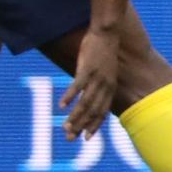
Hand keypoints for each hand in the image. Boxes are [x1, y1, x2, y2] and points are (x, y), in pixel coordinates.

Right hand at [62, 25, 119, 140]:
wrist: (107, 33)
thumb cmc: (102, 52)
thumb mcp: (104, 71)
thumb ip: (98, 85)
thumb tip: (86, 95)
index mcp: (110, 87)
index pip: (103, 112)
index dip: (95, 126)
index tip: (86, 139)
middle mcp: (105, 86)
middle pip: (93, 112)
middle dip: (81, 127)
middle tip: (70, 138)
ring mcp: (97, 78)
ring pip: (85, 103)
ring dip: (74, 117)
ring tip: (64, 128)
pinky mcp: (87, 69)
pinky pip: (77, 87)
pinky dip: (69, 97)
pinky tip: (61, 106)